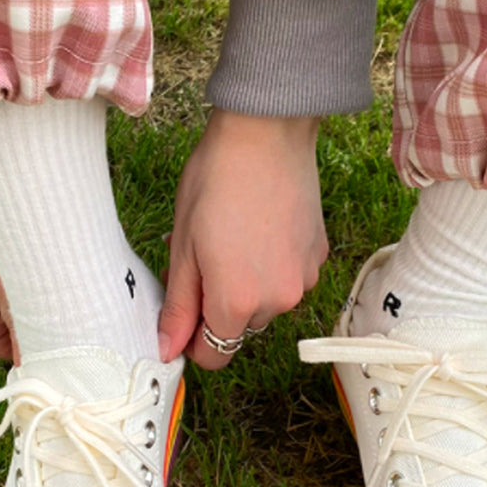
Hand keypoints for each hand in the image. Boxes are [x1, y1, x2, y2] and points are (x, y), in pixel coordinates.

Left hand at [159, 109, 326, 368]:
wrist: (267, 132)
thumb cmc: (216, 181)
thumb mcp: (182, 246)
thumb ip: (179, 306)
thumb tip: (168, 350)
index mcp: (237, 302)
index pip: (214, 354)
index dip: (192, 339)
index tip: (183, 308)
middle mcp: (278, 301)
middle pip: (239, 327)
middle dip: (218, 304)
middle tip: (200, 258)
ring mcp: (304, 279)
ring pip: (266, 303)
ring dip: (247, 286)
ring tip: (231, 238)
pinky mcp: (319, 257)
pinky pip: (288, 278)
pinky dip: (272, 266)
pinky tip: (259, 228)